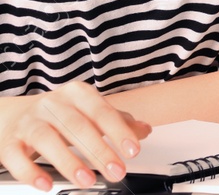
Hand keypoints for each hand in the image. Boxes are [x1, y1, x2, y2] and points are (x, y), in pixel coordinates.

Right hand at [0, 82, 150, 189]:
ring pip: (47, 140)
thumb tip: (144, 130)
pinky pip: (17, 157)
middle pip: (77, 126)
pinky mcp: (8, 142)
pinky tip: (46, 184)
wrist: (11, 115)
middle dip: (99, 150)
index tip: (133, 150)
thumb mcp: (87, 111)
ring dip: (69, 162)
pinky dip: (31, 172)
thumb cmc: (56, 114)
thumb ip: (115, 121)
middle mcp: (52, 105)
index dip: (118, 131)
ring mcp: (28, 122)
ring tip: (87, 180)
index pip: (102, 111)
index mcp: (76, 94)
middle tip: (116, 171)